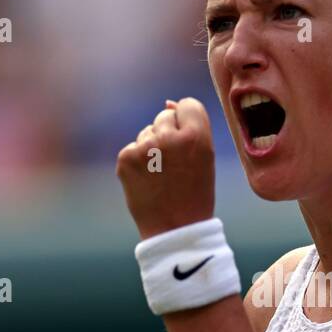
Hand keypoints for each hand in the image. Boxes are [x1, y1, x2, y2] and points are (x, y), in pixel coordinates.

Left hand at [116, 97, 215, 240]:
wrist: (175, 230)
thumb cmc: (195, 193)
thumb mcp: (205, 157)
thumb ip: (191, 127)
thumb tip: (167, 102)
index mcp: (197, 136)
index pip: (188, 104)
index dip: (188, 123)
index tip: (188, 143)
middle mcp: (170, 137)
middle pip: (164, 115)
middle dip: (168, 134)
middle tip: (175, 165)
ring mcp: (145, 147)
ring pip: (147, 131)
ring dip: (152, 147)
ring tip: (162, 175)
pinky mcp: (126, 158)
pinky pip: (133, 147)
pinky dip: (138, 161)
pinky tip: (148, 180)